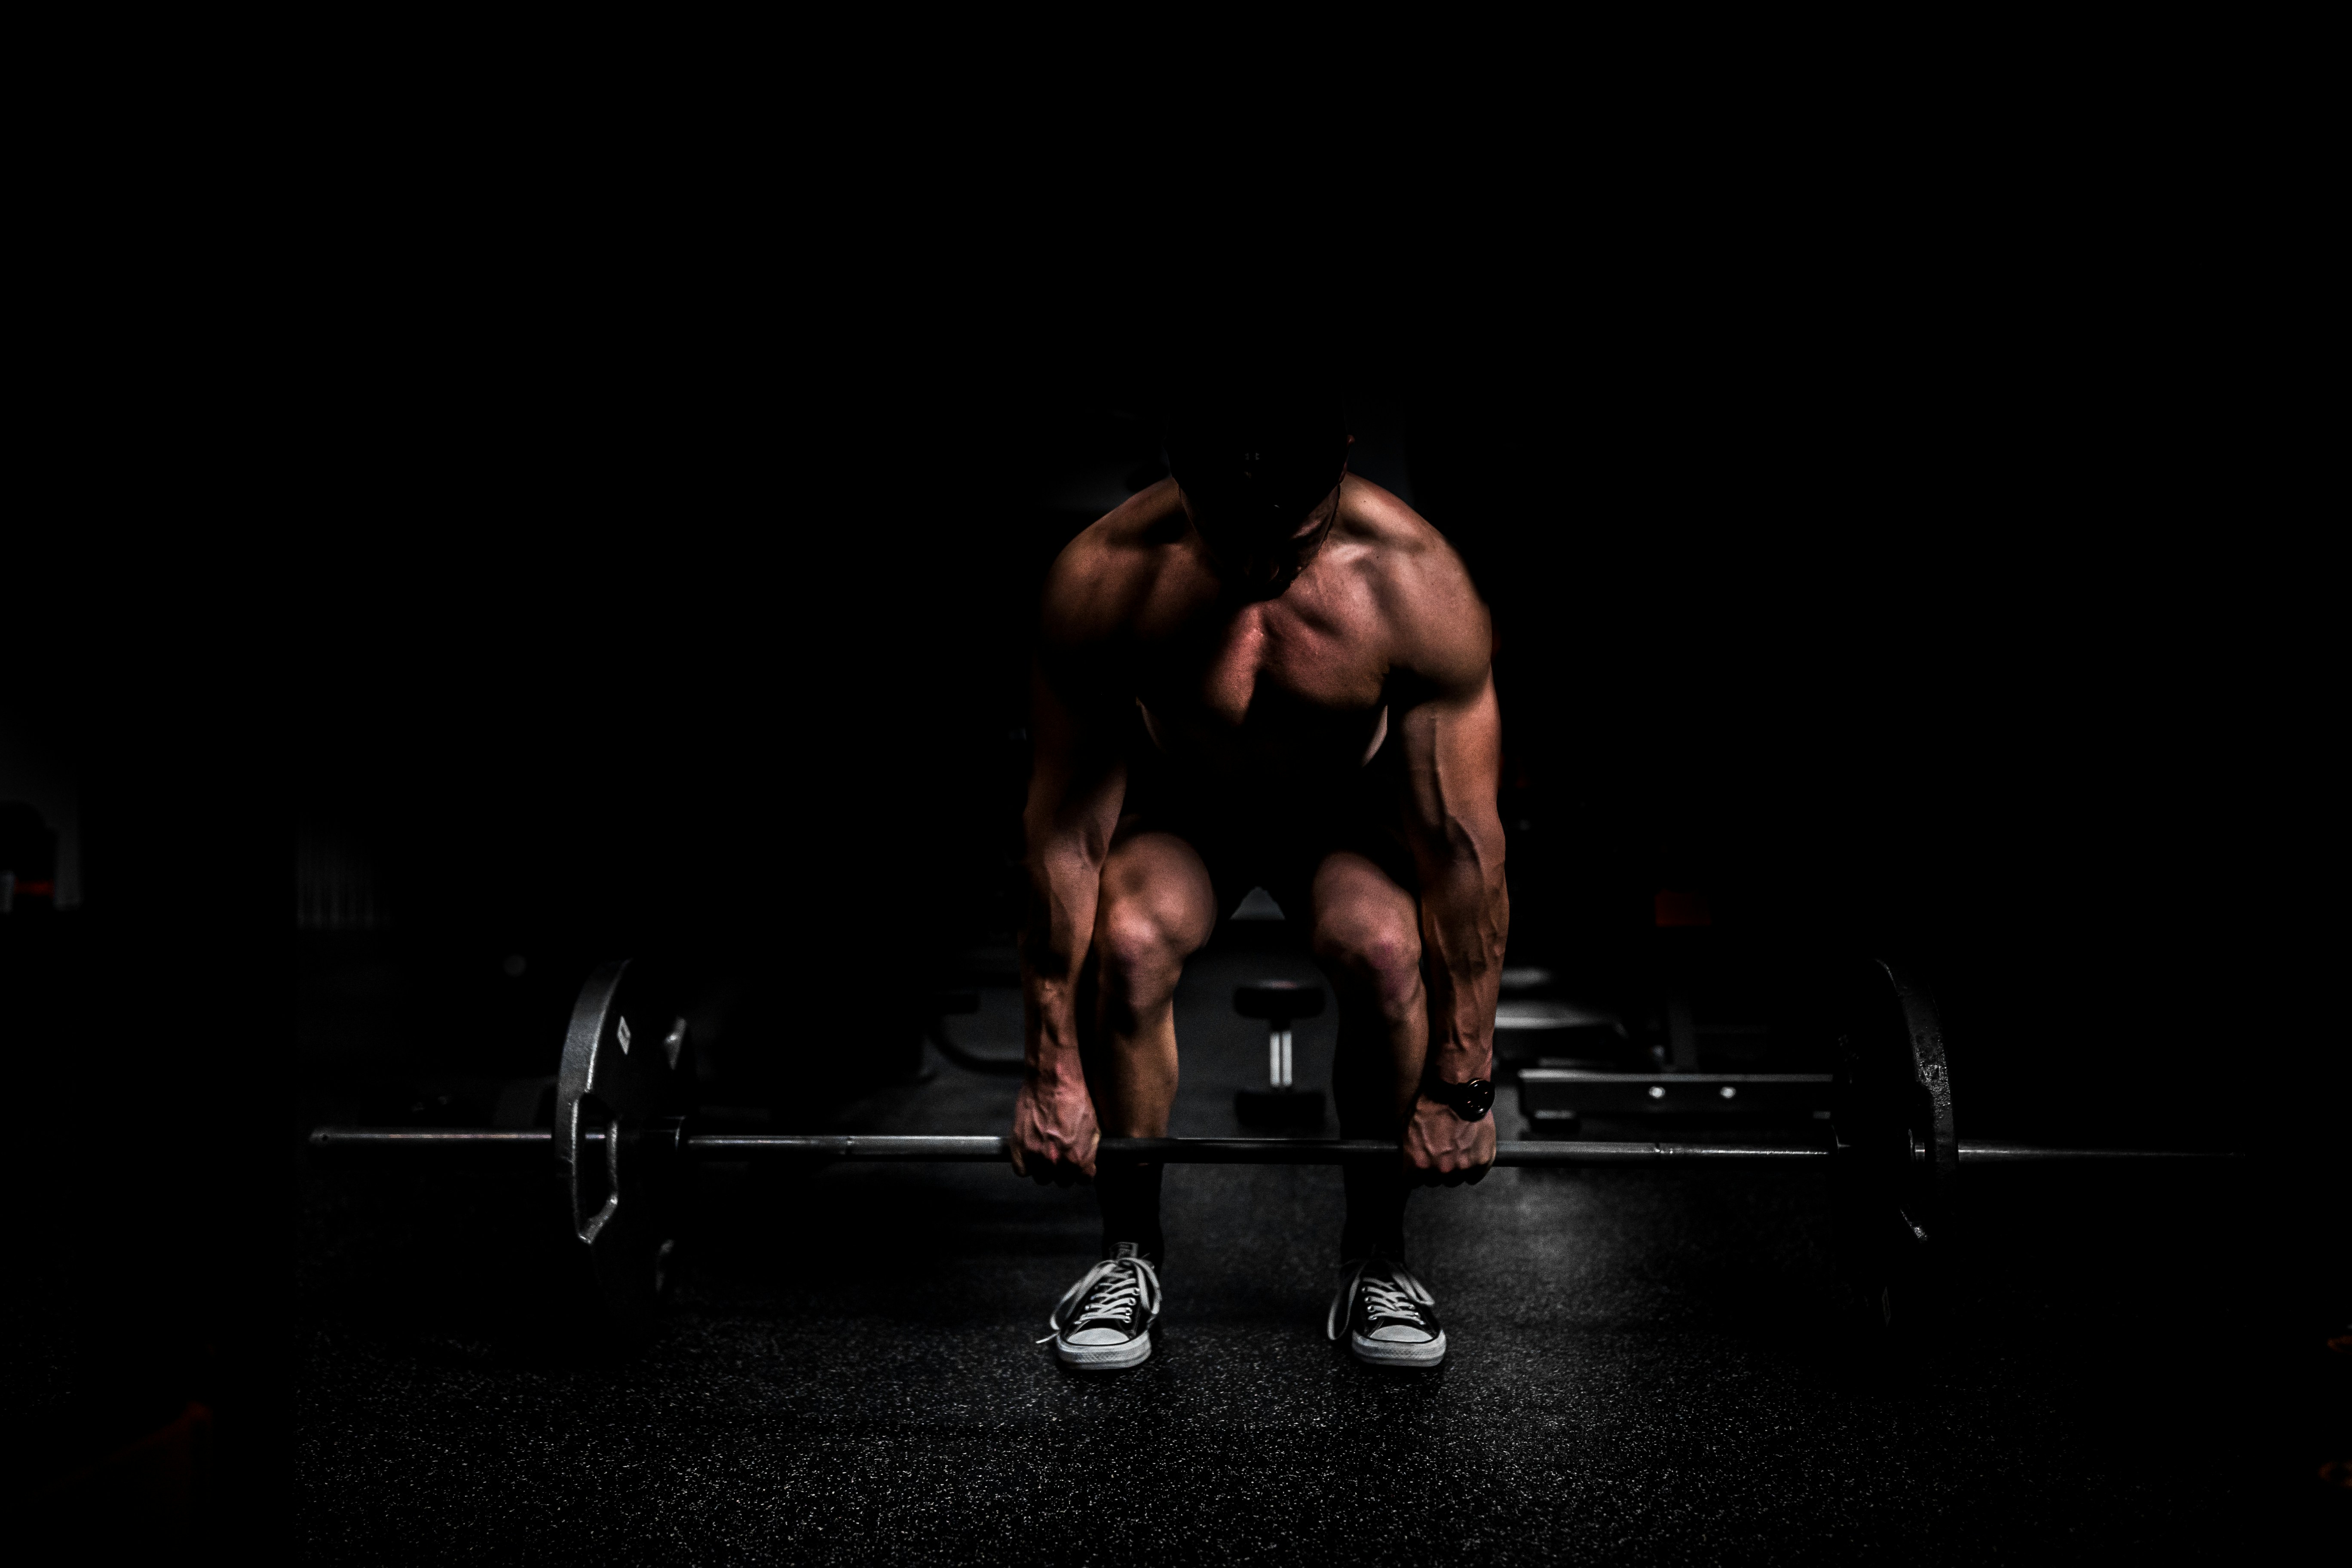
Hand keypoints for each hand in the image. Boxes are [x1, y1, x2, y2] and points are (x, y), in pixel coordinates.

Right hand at [1010, 1067, 1099, 1186]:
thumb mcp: (1093, 1128)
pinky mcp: (1019, 1147)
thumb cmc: (1075, 1099)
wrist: (1053, 1081)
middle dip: (1061, 1169)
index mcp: (1077, 1159)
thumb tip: (1086, 1168)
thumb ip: (1089, 1153)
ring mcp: (1036, 1156)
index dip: (1079, 1170)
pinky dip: (1025, 1164)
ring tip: (1045, 1149)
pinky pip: (1021, 1171)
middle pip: (1060, 1181)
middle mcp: (1057, 1162)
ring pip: (1041, 1177)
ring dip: (1043, 1167)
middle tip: (1058, 1153)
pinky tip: (1031, 1151)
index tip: (1075, 1162)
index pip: (1081, 1180)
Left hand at [1401, 1094, 1495, 1186]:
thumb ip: (1408, 1151)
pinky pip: (1475, 1177)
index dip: (1414, 1173)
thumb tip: (1406, 1162)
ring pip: (1454, 1180)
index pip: (1412, 1182)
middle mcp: (1440, 1170)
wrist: (1457, 1092)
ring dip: (1453, 1170)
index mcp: (1419, 1164)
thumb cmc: (1431, 1105)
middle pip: (1434, 1181)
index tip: (1417, 1166)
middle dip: (1434, 1170)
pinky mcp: (1481, 1162)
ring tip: (1454, 1151)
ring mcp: (1462, 1167)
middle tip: (1439, 1154)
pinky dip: (1472, 1170)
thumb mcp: (1407, 1128)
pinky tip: (1468, 1156)